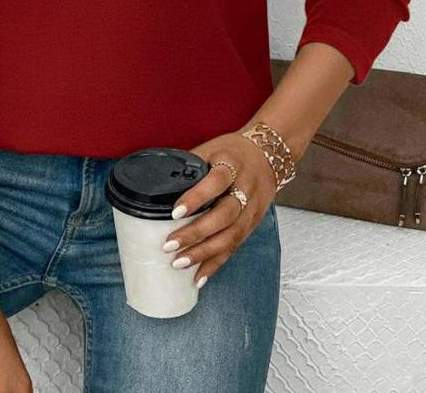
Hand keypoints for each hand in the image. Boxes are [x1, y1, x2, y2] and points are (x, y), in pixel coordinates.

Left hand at [162, 130, 277, 287]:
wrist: (268, 154)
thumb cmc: (232, 151)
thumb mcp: (210, 148)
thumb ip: (189, 166)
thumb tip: (157, 184)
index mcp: (232, 163)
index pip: (216, 181)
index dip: (196, 197)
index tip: (174, 212)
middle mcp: (246, 187)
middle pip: (225, 215)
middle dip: (196, 233)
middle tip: (170, 245)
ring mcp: (253, 208)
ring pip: (231, 236)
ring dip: (204, 253)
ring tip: (179, 263)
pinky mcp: (253, 223)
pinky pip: (235, 246)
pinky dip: (216, 263)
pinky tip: (199, 276)